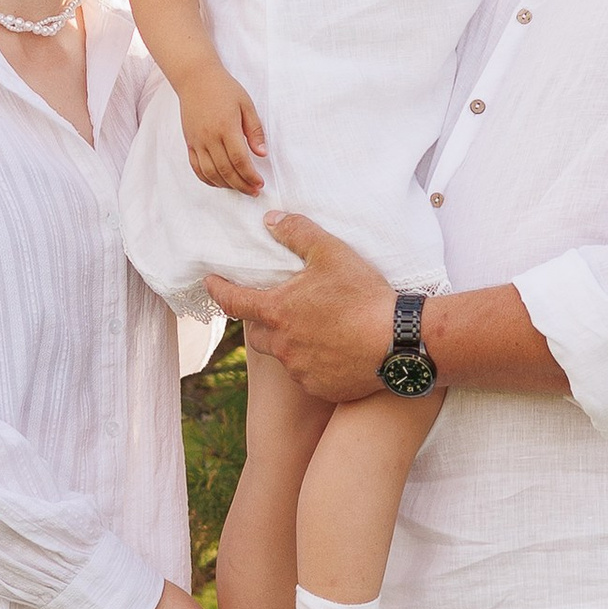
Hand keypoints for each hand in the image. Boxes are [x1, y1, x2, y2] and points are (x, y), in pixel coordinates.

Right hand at [179, 64, 266, 195]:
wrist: (195, 78)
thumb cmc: (224, 89)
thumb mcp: (246, 104)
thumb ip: (254, 130)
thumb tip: (262, 154)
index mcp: (226, 127)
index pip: (239, 160)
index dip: (251, 176)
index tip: (260, 183)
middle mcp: (209, 137)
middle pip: (225, 170)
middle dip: (241, 185)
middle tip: (253, 191)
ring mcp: (197, 141)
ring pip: (210, 173)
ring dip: (226, 185)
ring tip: (239, 188)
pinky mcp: (189, 142)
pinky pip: (196, 167)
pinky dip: (207, 179)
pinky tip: (219, 183)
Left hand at [205, 214, 397, 404]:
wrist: (397, 343)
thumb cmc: (363, 296)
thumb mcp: (332, 253)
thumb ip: (298, 233)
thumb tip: (271, 220)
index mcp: (278, 311)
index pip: (233, 301)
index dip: (218, 290)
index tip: (210, 283)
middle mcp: (282, 345)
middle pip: (257, 335)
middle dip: (262, 323)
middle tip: (281, 311)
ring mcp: (300, 370)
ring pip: (285, 356)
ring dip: (292, 344)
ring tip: (319, 331)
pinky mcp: (320, 388)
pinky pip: (309, 375)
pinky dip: (316, 364)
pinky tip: (337, 352)